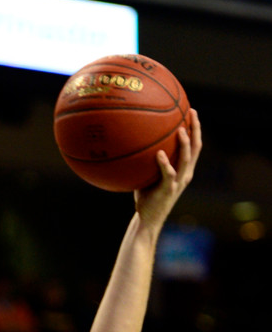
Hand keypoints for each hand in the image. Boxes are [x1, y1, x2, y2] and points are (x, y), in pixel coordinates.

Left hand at [134, 108, 201, 227]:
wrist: (147, 220)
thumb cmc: (146, 198)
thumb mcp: (149, 175)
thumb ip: (148, 161)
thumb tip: (135, 141)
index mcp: (183, 170)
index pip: (194, 146)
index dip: (195, 128)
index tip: (191, 111)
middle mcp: (185, 175)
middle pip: (196, 148)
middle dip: (195, 129)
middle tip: (191, 112)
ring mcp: (177, 183)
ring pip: (186, 159)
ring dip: (184, 144)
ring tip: (180, 129)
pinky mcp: (168, 190)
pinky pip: (168, 174)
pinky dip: (165, 163)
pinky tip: (159, 153)